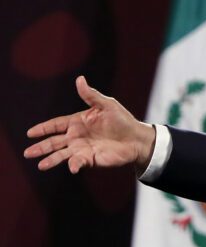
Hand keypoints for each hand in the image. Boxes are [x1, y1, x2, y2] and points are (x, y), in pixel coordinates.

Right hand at [24, 76, 154, 173]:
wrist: (137, 138)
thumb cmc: (122, 120)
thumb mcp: (106, 105)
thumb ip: (91, 95)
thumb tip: (79, 79)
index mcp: (78, 122)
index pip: (55, 125)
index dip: (43, 128)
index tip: (30, 133)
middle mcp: (77, 137)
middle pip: (54, 142)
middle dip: (41, 147)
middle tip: (27, 153)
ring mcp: (83, 149)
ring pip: (62, 155)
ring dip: (51, 160)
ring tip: (40, 165)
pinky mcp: (91, 159)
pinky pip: (79, 162)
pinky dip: (74, 165)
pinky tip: (71, 167)